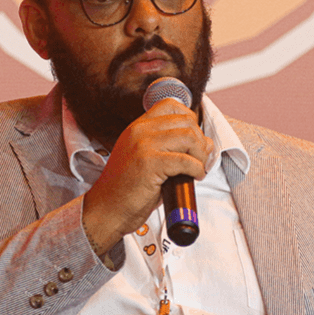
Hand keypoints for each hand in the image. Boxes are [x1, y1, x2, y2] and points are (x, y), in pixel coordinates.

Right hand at [82, 98, 213, 254]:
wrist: (106, 210)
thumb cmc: (127, 190)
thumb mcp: (147, 160)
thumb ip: (173, 148)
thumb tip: (207, 143)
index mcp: (137, 127)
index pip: (171, 105)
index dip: (189, 120)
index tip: (192, 140)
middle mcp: (140, 131)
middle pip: (186, 121)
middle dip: (200, 141)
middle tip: (198, 159)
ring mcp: (144, 146)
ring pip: (190, 137)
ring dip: (200, 155)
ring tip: (196, 169)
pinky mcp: (150, 164)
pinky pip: (186, 160)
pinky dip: (197, 169)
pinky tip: (193, 177)